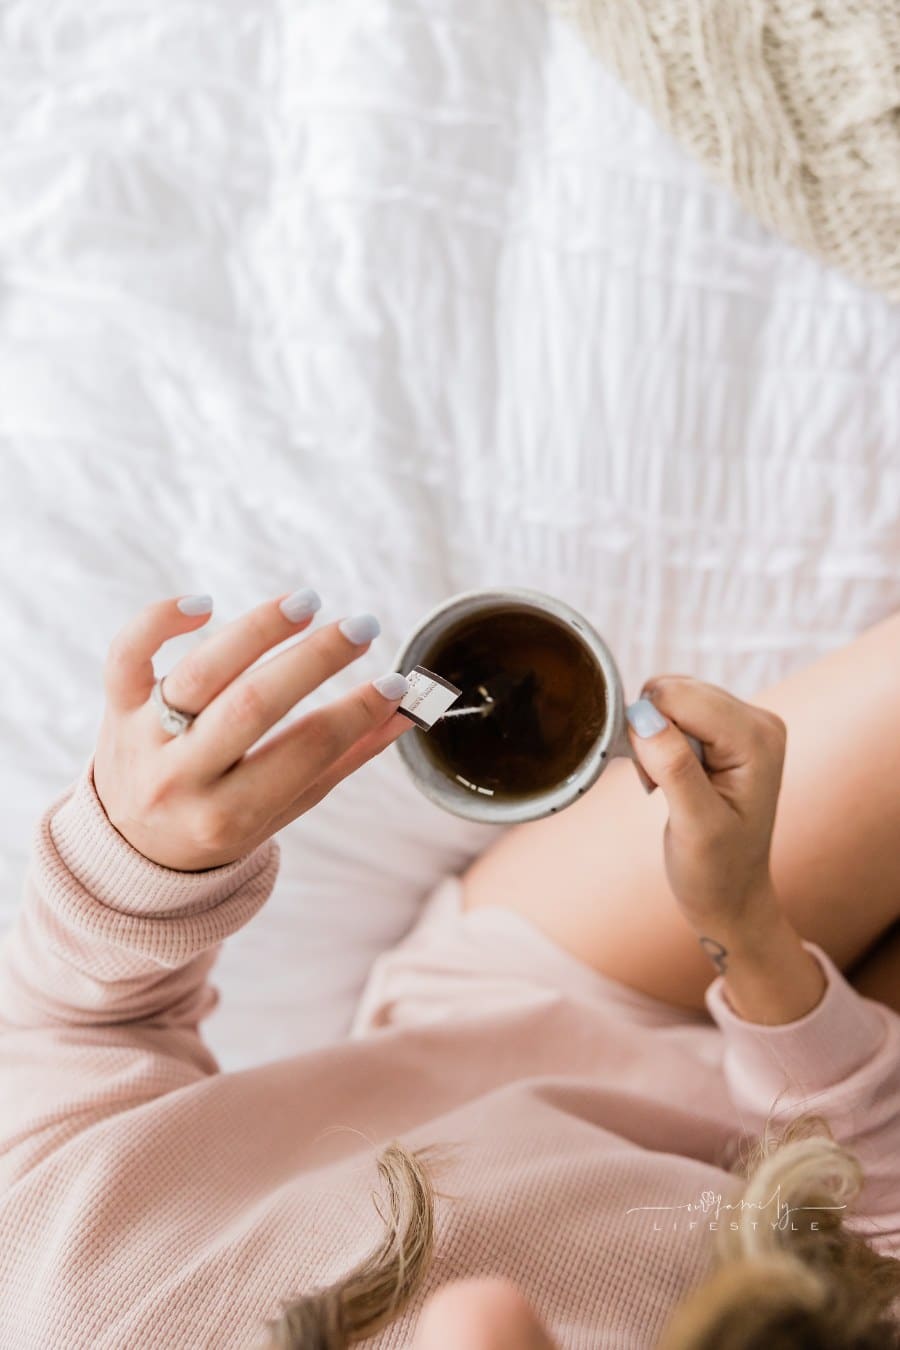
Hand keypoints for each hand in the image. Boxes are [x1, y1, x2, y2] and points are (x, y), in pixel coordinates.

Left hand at [92, 593, 412, 870]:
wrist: (131, 848)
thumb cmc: (222, 823)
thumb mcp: (283, 808)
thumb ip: (341, 760)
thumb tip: (403, 713)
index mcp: (227, 817)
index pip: (305, 750)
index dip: (356, 712)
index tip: (394, 683)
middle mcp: (180, 780)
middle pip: (252, 706)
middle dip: (314, 661)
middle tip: (362, 630)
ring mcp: (142, 739)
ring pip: (199, 673)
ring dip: (256, 631)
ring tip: (308, 604)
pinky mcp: (116, 707)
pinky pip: (127, 655)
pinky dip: (158, 621)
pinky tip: (204, 604)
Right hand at [624, 676, 787, 943]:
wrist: (732, 894)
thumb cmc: (717, 869)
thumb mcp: (695, 826)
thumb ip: (674, 768)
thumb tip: (644, 717)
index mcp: (757, 738)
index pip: (680, 697)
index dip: (649, 731)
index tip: (653, 780)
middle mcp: (758, 720)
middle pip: (674, 691)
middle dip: (651, 732)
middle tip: (660, 784)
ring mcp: (744, 722)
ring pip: (670, 696)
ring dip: (652, 737)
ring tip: (666, 783)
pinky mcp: (726, 727)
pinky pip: (674, 707)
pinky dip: (658, 737)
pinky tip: (670, 774)